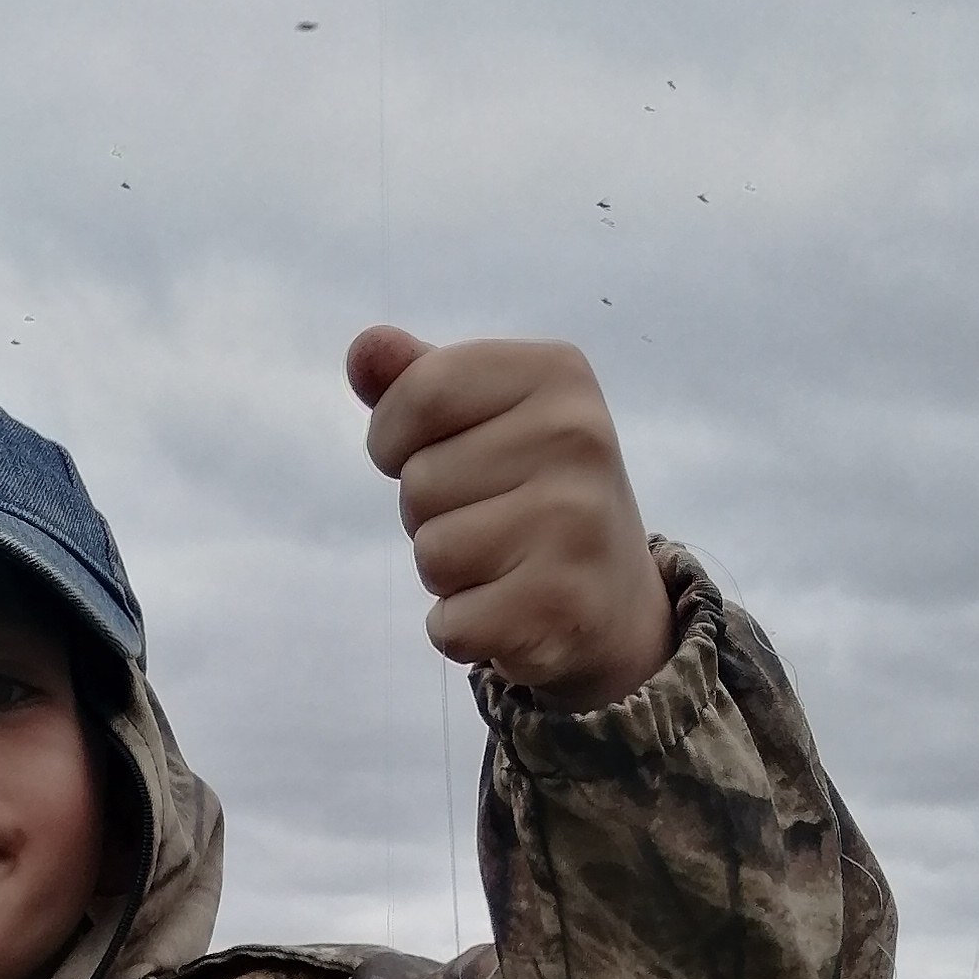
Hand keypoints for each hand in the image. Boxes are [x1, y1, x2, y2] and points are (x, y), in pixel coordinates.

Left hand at [348, 327, 673, 707]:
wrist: (616, 602)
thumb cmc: (534, 498)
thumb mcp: (487, 420)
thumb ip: (421, 382)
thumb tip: (363, 348)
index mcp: (557, 374)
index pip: (420, 392)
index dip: (394, 438)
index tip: (438, 455)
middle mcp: (577, 438)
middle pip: (419, 482)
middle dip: (431, 515)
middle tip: (495, 522)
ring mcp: (574, 524)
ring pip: (431, 554)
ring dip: (448, 574)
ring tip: (505, 565)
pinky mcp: (559, 606)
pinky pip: (449, 624)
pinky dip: (463, 630)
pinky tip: (511, 613)